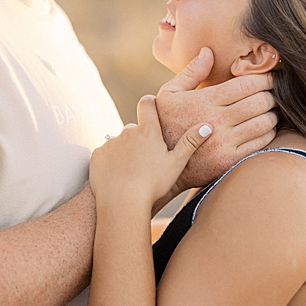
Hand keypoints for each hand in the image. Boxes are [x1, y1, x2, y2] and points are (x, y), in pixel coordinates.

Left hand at [90, 96, 212, 210]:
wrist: (122, 202)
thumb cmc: (154, 184)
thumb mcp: (177, 163)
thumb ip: (191, 142)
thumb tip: (208, 125)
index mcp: (147, 131)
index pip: (147, 103)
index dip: (149, 102)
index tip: (152, 106)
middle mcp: (126, 132)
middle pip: (133, 129)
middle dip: (139, 139)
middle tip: (147, 158)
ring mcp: (110, 143)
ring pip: (119, 143)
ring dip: (125, 152)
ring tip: (133, 172)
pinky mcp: (97, 155)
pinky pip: (105, 155)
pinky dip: (110, 162)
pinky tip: (118, 176)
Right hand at [156, 48, 276, 191]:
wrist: (158, 164)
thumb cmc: (165, 124)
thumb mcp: (169, 95)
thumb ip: (190, 72)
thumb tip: (208, 51)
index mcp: (203, 101)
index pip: (246, 84)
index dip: (264, 78)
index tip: (271, 76)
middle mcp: (216, 122)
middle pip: (260, 101)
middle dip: (272, 94)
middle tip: (274, 91)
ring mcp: (224, 143)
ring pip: (264, 122)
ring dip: (273, 113)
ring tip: (271, 108)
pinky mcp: (229, 160)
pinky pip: (261, 142)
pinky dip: (269, 132)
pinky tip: (264, 127)